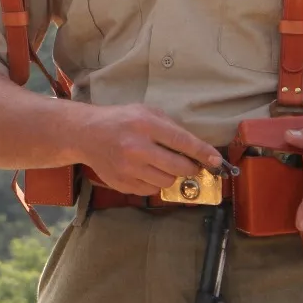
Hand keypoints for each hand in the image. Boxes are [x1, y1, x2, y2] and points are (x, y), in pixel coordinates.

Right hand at [77, 103, 224, 195]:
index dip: (203, 153)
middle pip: (179, 167)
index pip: (182, 142)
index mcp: (145, 124)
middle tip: (189, 164)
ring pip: (166, 182)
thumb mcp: (145, 112)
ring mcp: (128, 168)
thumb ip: (170, 128)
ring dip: (170, 175)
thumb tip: (197, 149)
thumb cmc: (120, 120)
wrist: (86, 134)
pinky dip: (153, 182)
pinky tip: (144, 170)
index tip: (216, 161)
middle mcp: (136, 147)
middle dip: (190, 167)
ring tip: (159, 164)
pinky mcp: (122, 183)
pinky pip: (150, 190)